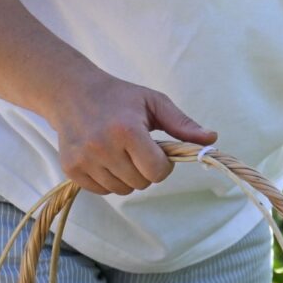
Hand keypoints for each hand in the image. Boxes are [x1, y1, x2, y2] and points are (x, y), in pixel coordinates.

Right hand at [48, 70, 215, 195]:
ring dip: (128, 176)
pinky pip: (102, 191)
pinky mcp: (70, 169)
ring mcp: (83, 160)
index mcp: (127, 130)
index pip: (157, 172)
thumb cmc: (119, 97)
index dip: (163, 164)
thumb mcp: (154, 102)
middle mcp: (102, 147)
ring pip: (122, 190)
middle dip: (145, 169)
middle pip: (141, 183)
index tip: (157, 150)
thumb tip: (212, 140)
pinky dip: (109, 180)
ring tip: (120, 152)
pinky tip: (104, 158)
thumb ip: (183, 124)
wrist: (72, 92)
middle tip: (136, 148)